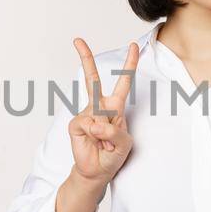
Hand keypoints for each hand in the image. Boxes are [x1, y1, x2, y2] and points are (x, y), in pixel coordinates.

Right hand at [68, 37, 138, 185]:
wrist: (97, 171)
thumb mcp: (124, 143)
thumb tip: (96, 123)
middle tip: (77, 40)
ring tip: (104, 144)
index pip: (124, 82)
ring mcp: (86, 114)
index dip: (130, 64)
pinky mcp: (76, 124)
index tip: (134, 45)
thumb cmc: (113, 155)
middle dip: (85, 58)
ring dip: (105, 133)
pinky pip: (88, 125)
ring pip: (98, 114)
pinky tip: (94, 143)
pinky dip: (95, 136)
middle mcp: (99, 107)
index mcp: (115, 107)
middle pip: (92, 79)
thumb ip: (114, 131)